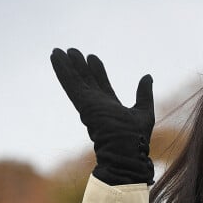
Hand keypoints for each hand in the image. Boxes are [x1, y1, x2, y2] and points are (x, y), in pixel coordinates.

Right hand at [50, 48, 154, 184]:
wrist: (127, 152)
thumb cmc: (136, 139)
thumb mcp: (144, 111)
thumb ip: (144, 94)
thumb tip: (148, 77)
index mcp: (111, 108)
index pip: (102, 85)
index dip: (97, 71)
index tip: (92, 58)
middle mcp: (98, 105)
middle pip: (86, 81)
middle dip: (80, 66)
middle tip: (73, 51)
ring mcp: (89, 104)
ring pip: (76, 80)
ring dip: (67, 66)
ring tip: (59, 51)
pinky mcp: (83, 103)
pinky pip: (70, 83)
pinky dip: (62, 70)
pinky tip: (55, 57)